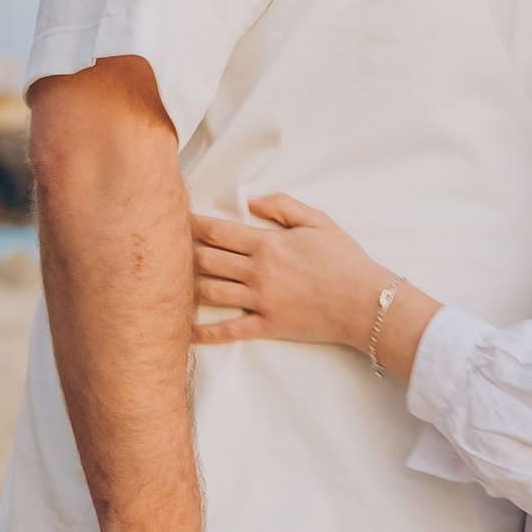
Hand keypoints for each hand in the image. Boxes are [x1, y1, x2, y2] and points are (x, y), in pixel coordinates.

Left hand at [192, 196, 425, 363]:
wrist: (365, 301)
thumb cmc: (345, 259)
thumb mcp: (318, 222)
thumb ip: (283, 206)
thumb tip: (251, 199)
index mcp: (267, 244)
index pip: (217, 232)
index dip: (190, 225)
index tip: (173, 221)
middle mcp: (258, 271)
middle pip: (205, 260)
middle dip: (182, 254)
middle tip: (165, 251)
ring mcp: (260, 300)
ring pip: (210, 293)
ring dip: (187, 287)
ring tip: (171, 283)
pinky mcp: (267, 325)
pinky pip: (228, 330)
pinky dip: (204, 332)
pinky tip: (186, 331)